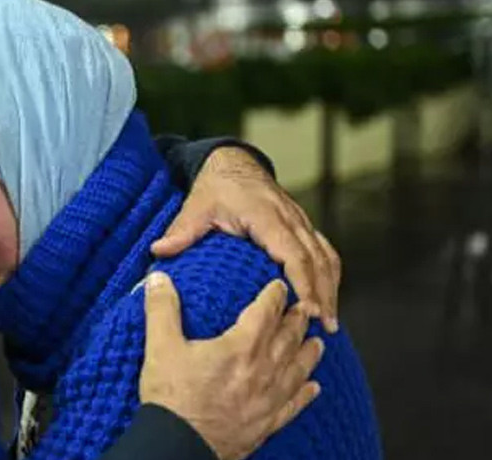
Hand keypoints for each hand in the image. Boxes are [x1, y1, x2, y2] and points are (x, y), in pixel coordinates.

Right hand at [140, 272, 323, 459]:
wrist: (179, 444)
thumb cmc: (172, 397)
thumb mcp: (160, 346)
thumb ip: (162, 309)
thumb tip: (158, 278)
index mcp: (239, 347)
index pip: (264, 313)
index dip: (274, 297)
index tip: (279, 286)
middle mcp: (261, 370)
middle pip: (287, 339)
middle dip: (296, 321)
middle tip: (305, 308)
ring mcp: (267, 399)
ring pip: (297, 370)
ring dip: (309, 354)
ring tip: (318, 343)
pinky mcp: (267, 423)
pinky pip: (293, 405)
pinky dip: (305, 395)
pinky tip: (313, 388)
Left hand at [150, 146, 341, 332]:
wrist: (232, 164)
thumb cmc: (216, 187)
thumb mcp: (197, 206)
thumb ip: (182, 230)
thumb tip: (159, 251)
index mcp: (267, 216)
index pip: (293, 252)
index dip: (304, 282)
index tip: (307, 309)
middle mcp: (291, 219)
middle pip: (317, 259)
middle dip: (324, 294)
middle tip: (323, 326)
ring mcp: (300, 222)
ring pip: (326, 256)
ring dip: (331, 288)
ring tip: (329, 322)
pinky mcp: (303, 227)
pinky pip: (324, 251)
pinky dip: (329, 276)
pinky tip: (327, 298)